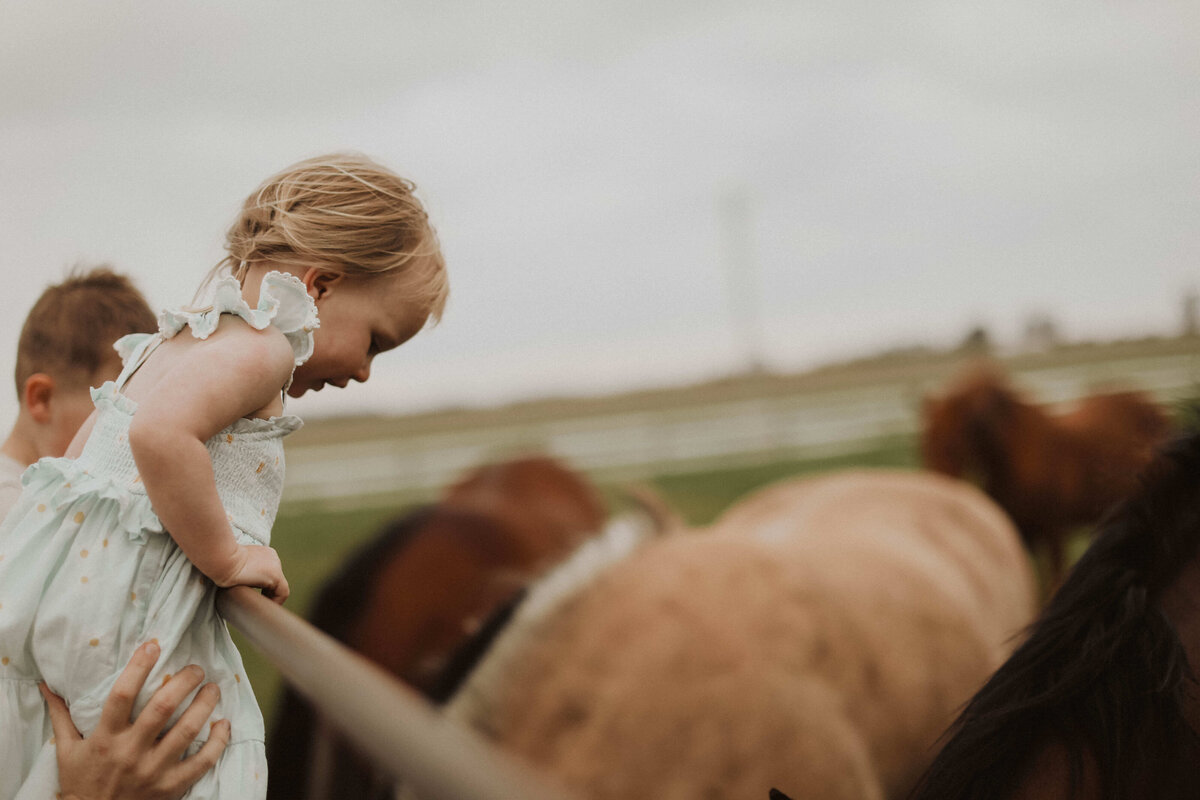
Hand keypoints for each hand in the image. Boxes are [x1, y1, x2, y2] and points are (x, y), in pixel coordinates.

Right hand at [43, 641, 229, 799]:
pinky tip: (224, 724)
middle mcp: (130, 752)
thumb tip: (47, 685)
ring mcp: (153, 770)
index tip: (154, 646)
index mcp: (105, 738)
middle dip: (184, 681)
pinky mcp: (171, 787)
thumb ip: (62, 716)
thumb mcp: (67, 750)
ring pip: (187, 730)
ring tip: (214, 688)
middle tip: (196, 668)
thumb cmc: (81, 783)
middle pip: (163, 707)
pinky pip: (202, 761)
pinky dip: (218, 741)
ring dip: (205, 705)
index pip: (122, 694)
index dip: (139, 667)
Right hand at [216, 544, 289, 603]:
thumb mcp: (235, 565)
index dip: (264, 586)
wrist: (222, 560)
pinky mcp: (275, 575)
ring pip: (280, 587)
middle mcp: (272, 558)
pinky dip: (276, 602)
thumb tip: (240, 584)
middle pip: (275, 580)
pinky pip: (282, 593)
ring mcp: (275, 565)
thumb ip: (243, 570)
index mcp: (263, 554)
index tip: (255, 594)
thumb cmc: (222, 564)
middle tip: (257, 601)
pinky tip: (264, 607)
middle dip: (267, 592)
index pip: (269, 572)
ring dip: (271, 598)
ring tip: (260, 606)